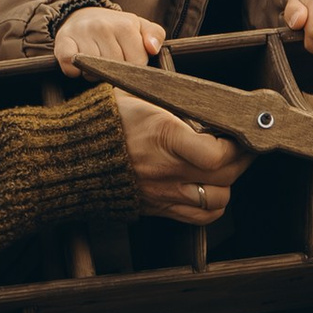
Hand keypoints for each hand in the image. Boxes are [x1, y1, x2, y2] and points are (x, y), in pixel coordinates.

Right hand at [53, 4, 168, 74]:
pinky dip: (74, 72)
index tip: (127, 58)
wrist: (81, 15)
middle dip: (113, 71)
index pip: (137, 63)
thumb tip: (153, 48)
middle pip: (115, 70)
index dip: (133, 66)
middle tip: (108, 60)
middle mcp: (103, 27)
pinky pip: (71, 68)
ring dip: (94, 74)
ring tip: (95, 60)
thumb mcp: (139, 26)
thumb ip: (155, 35)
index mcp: (125, 25)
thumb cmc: (114, 27)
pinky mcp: (62, 43)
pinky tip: (79, 64)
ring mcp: (82, 34)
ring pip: (93, 73)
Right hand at [109, 86, 247, 223]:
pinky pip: (200, 217)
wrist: (70, 156)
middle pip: (225, 176)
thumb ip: (173, 100)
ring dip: (228, 182)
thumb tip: (204, 97)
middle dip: (241, 160)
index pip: (217, 154)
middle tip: (242, 145)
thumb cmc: (104, 120)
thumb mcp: (140, 96)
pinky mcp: (159, 208)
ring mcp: (163, 193)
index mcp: (165, 137)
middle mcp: (167, 170)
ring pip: (218, 200)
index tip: (239, 134)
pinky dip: (213, 204)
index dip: (237, 146)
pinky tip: (209, 186)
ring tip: (225, 165)